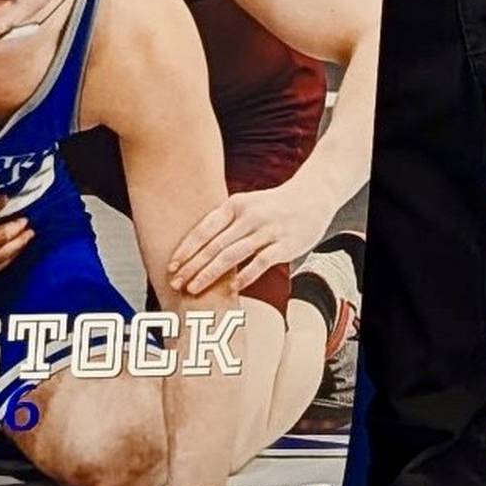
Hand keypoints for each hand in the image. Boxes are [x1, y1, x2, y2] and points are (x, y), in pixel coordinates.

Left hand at [167, 178, 335, 295]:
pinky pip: (260, 263)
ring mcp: (267, 231)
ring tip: (194, 289)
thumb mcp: (247, 204)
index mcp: (235, 205)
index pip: (204, 229)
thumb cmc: (274, 205)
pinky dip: (244, 277)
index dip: (186, 249)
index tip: (171, 265)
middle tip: (175, 283)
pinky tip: (232, 290)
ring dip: (210, 274)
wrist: (313, 195)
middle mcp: (249, 216)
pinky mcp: (284, 245)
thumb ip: (226, 222)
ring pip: (232, 256)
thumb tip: (199, 247)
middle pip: (214, 245)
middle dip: (192, 266)